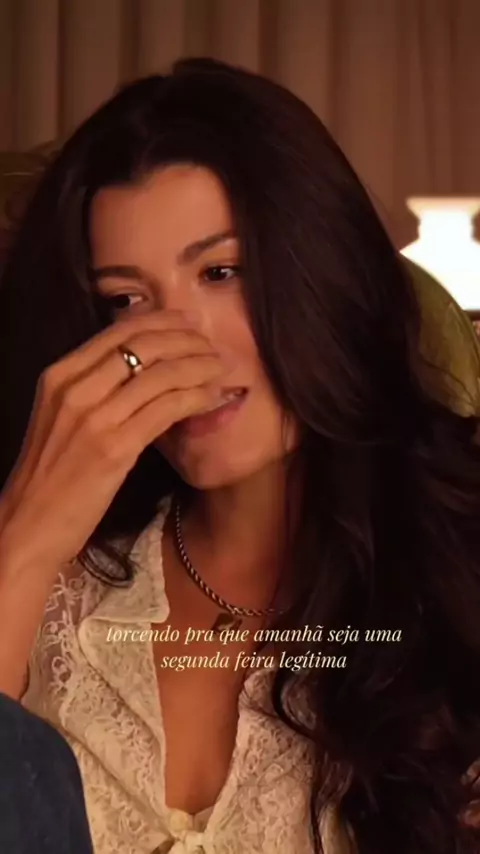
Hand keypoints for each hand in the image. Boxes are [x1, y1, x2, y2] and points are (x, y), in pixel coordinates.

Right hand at [0, 310, 225, 568]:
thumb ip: (94, 391)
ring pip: (160, 375)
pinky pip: (166, 409)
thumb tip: (143, 371)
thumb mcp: (61, 419)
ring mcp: (94, 418)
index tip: (188, 324)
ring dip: (198, 367)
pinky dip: (194, 398)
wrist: (27, 524)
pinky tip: (210, 398)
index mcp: (59, 376)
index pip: (118, 332)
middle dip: (186, 340)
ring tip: (220, 369)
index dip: (161, 322)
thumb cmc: (48, 477)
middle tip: (212, 346)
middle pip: (143, 345)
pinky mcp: (115, 448)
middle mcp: (75, 389)